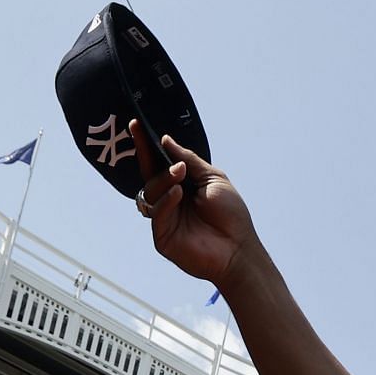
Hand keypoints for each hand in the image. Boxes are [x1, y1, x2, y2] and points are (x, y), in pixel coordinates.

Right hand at [131, 120, 257, 288]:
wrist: (239, 249)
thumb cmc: (231, 215)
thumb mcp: (213, 179)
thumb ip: (190, 160)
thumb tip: (166, 140)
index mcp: (180, 186)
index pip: (157, 163)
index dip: (146, 145)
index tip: (136, 125)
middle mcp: (169, 200)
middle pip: (149, 175)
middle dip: (150, 159)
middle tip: (164, 151)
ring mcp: (164, 218)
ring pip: (150, 192)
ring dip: (163, 180)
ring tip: (180, 175)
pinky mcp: (162, 236)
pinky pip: (156, 213)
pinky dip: (166, 200)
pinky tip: (178, 194)